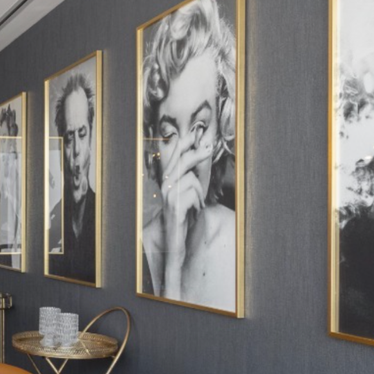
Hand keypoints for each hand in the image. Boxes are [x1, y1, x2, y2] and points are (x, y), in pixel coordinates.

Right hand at [160, 134, 213, 297]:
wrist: (174, 240)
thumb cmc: (183, 216)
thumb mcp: (187, 193)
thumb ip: (190, 175)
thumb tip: (200, 152)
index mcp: (167, 180)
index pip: (174, 156)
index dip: (184, 144)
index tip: (196, 133)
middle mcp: (164, 185)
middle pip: (182, 162)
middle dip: (197, 154)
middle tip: (209, 148)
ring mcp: (168, 196)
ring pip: (191, 180)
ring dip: (199, 193)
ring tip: (196, 204)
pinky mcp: (174, 206)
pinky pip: (193, 195)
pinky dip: (197, 203)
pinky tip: (193, 211)